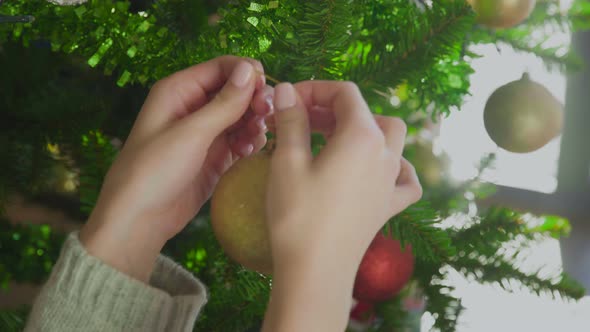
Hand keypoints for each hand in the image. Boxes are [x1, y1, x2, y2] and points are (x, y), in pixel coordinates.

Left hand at [79, 56, 272, 281]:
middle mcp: (193, 107)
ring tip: (255, 139)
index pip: (221, 68)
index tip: (267, 90)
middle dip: (254, 101)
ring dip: (253, 124)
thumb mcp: (191, 133)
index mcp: (179, 91)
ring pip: (240, 117)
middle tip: (267, 117)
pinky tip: (249, 152)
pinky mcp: (214, 157)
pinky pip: (239, 140)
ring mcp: (204, 133)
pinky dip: (248, 143)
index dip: (247, 74)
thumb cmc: (155, 170)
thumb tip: (251, 69)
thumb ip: (224, 103)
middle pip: (235, 92)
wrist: (140, 219)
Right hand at [262, 81, 421, 331]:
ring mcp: (392, 181)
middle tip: (297, 118)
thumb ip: (291, 120)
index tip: (287, 100)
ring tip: (333, 137)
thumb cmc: (298, 215)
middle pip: (366, 113)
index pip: (345, 94)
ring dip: (364, 128)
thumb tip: (286, 90)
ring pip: (391, 138)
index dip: (314, 89)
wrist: (316, 271)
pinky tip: (376, 169)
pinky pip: (406, 177)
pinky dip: (395, 165)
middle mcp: (386, 154)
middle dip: (331, 108)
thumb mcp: (288, 162)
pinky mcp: (389, 206)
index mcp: (362, 136)